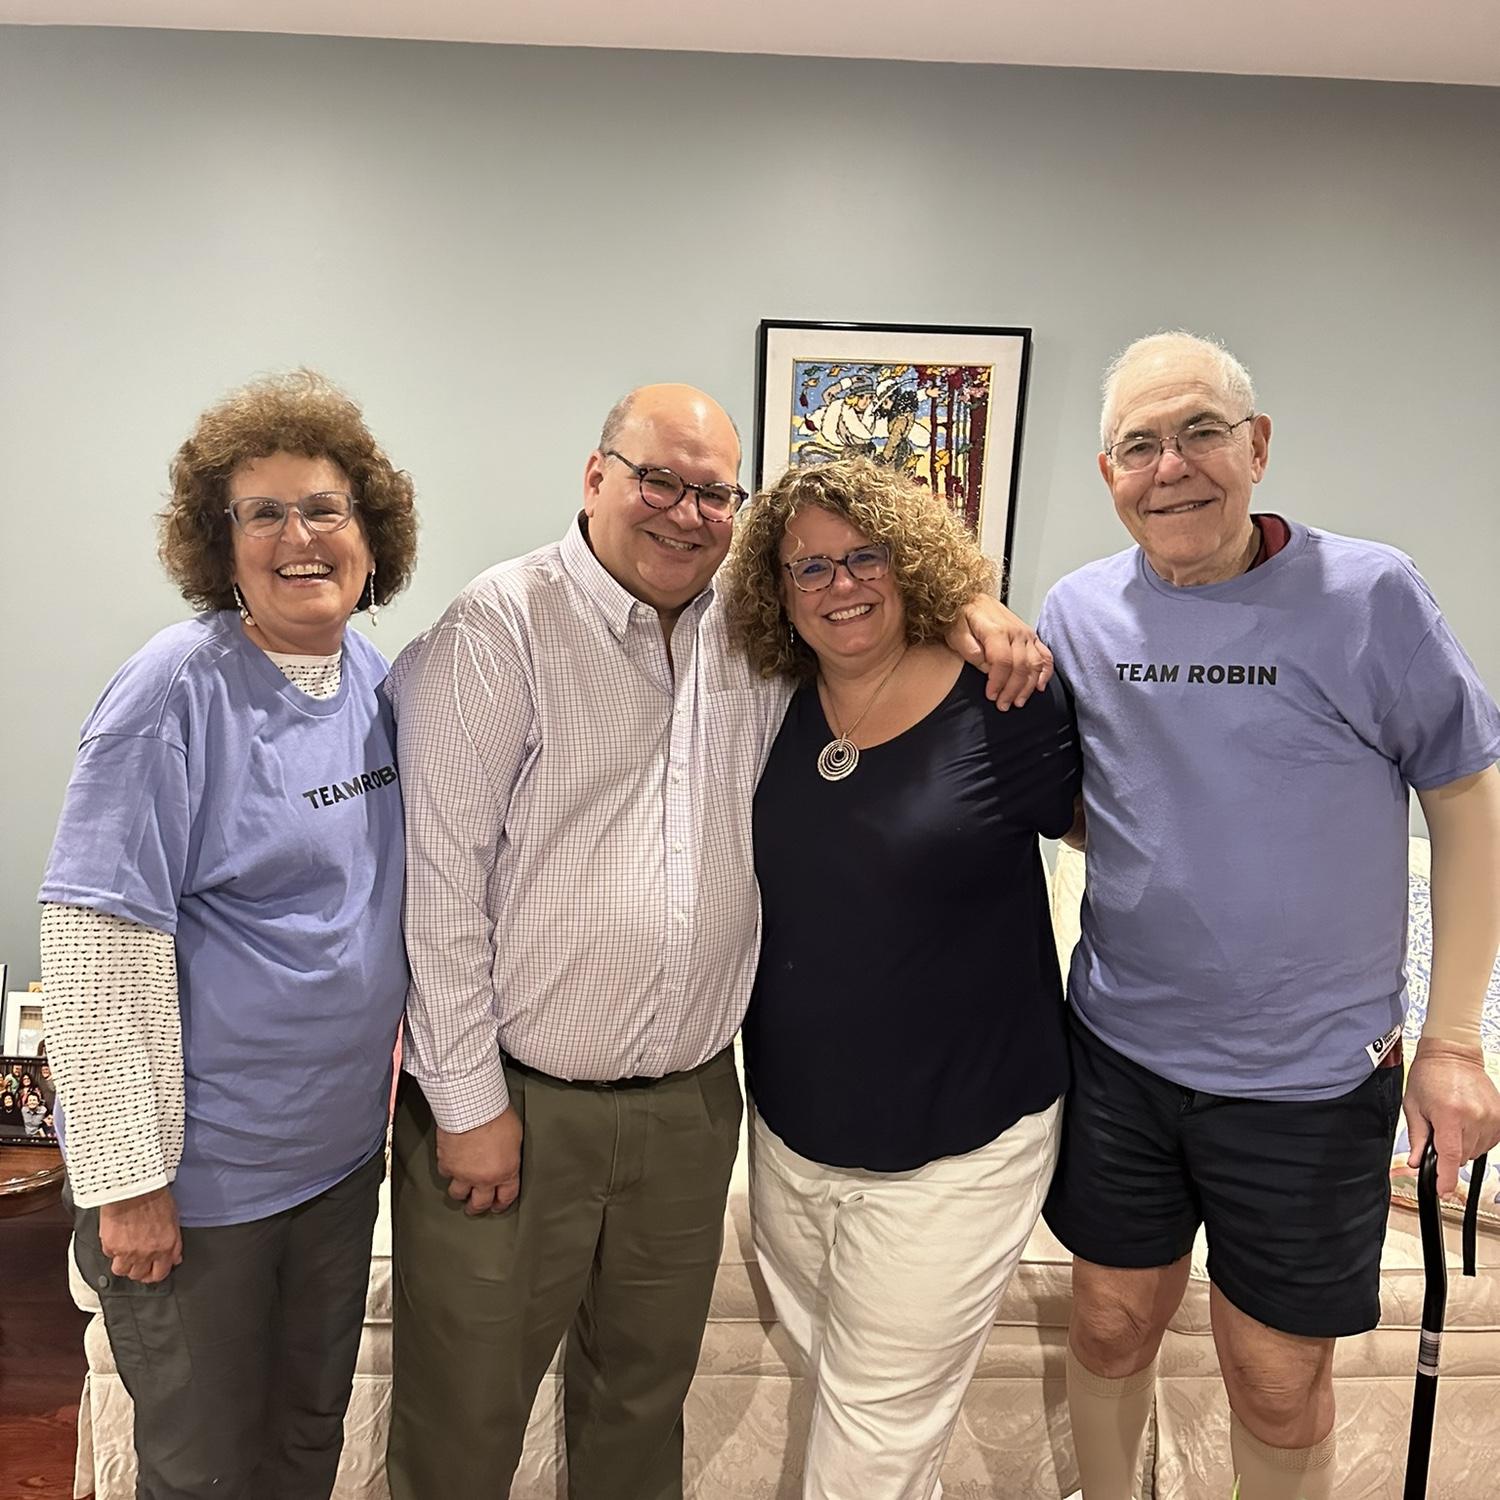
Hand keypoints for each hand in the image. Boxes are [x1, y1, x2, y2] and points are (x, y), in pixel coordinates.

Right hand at [98, 1186, 181, 1284]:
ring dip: (123, 1263)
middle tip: (137, 1260)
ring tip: (125, 1251)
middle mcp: (148, 1252)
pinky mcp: (111, 1246)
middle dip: (138, 1269)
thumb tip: (175, 1258)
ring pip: (122, 1270)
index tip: (151, 1271)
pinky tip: (117, 1237)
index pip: (160, 1273)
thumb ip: (174, 1243)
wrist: (134, 1185)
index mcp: (166, 1246)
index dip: (155, 1274)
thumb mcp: (173, 1218)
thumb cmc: (154, 1196)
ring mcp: (128, 1252)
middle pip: (139, 1275)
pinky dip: (112, 1250)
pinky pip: (109, 1256)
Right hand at [435, 1107, 522, 1215]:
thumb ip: (510, 1153)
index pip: (506, 1196)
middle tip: (476, 1207)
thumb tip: (507, 1155)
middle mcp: (483, 1178)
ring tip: (461, 1190)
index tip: (498, 1205)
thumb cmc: (495, 1115)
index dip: (502, 1203)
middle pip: (479, 1203)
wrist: (472, 1107)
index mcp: (505, 1171)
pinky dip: (448, 1171)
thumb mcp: (515, 1136)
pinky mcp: (446, 1164)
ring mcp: (463, 1173)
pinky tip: (451, 1166)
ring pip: (458, 1194)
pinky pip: (445, 1174)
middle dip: (478, 1207)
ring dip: (460, 1192)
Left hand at [947, 596, 1053, 708]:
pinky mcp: (1031, 636)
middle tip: (1003, 706)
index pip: (1002, 661)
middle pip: (1020, 666)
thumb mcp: (955, 631)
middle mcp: (1015, 632)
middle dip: (1012, 689)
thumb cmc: (961, 618)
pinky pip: (1045, 655)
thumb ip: (967, 647)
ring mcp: (1026, 634)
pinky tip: (1039, 687)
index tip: (991, 696)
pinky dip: (1045, 672)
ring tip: (1017, 702)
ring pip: (1034, 664)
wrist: (972, 599)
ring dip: (1028, 686)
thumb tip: (984, 664)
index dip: (998, 682)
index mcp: (996, 630)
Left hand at [1404, 1040, 1499, 1197]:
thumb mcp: (1414, 1106)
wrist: (1452, 1053)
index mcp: (1449, 1114)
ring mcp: (1491, 1116)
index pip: (1450, 1155)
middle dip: (1448, 1151)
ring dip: (1463, 1144)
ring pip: (1476, 1150)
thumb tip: (1416, 1162)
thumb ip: (1417, 1137)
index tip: (1442, 1190)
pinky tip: (1467, 1123)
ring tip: (1452, 1121)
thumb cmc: (1429, 1075)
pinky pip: (1490, 1141)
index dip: (1446, 1177)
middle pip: (1462, 1155)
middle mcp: (1474, 1116)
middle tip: (1439, 1129)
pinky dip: (1477, 1138)